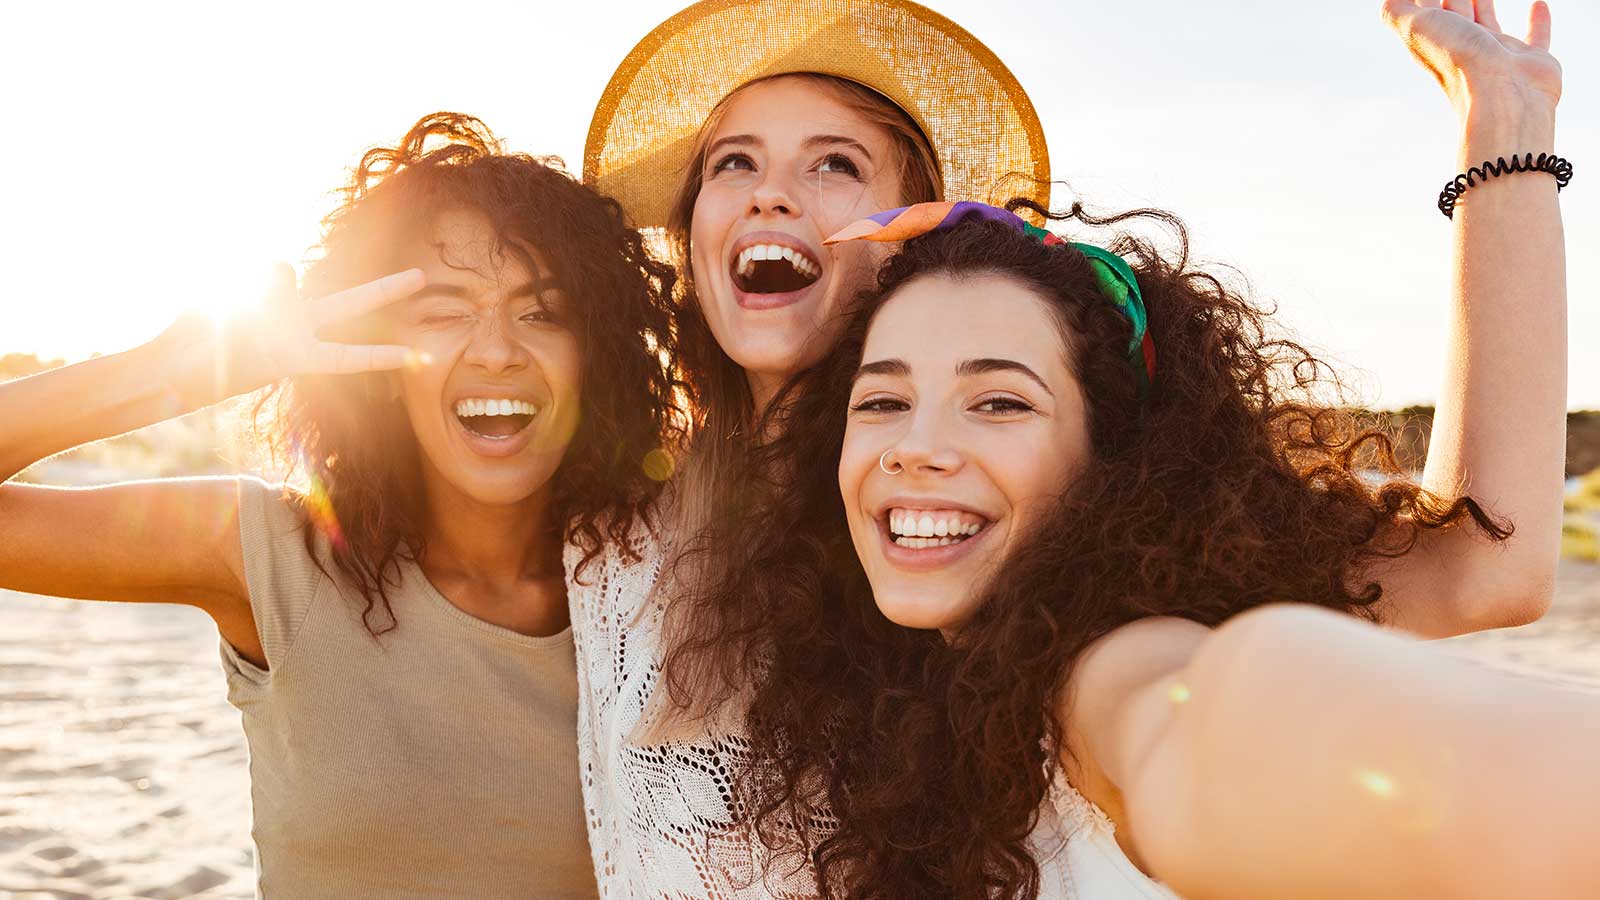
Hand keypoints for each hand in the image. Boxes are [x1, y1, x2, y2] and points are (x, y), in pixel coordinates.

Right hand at [159, 265, 425, 402]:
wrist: (173, 362)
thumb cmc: (206, 367)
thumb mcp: (240, 345)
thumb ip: (270, 300)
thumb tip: (287, 263)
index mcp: (297, 357)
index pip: (348, 357)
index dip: (381, 357)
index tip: (420, 360)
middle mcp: (297, 328)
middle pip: (351, 305)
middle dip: (384, 290)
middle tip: (422, 276)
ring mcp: (278, 310)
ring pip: (287, 275)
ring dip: (264, 286)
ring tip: (235, 312)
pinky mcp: (253, 292)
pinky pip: (258, 269)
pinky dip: (238, 279)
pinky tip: (221, 295)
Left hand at [1381, 0, 1560, 113]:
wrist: (1504, 97)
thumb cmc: (1459, 61)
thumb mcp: (1415, 28)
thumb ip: (1396, 12)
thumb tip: (1390, 0)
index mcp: (1436, 42)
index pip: (1426, 12)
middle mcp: (1464, 48)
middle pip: (1455, 15)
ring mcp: (1497, 55)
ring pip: (1488, 23)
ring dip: (1484, 4)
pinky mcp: (1530, 61)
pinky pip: (1536, 36)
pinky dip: (1538, 21)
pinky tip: (1538, 4)